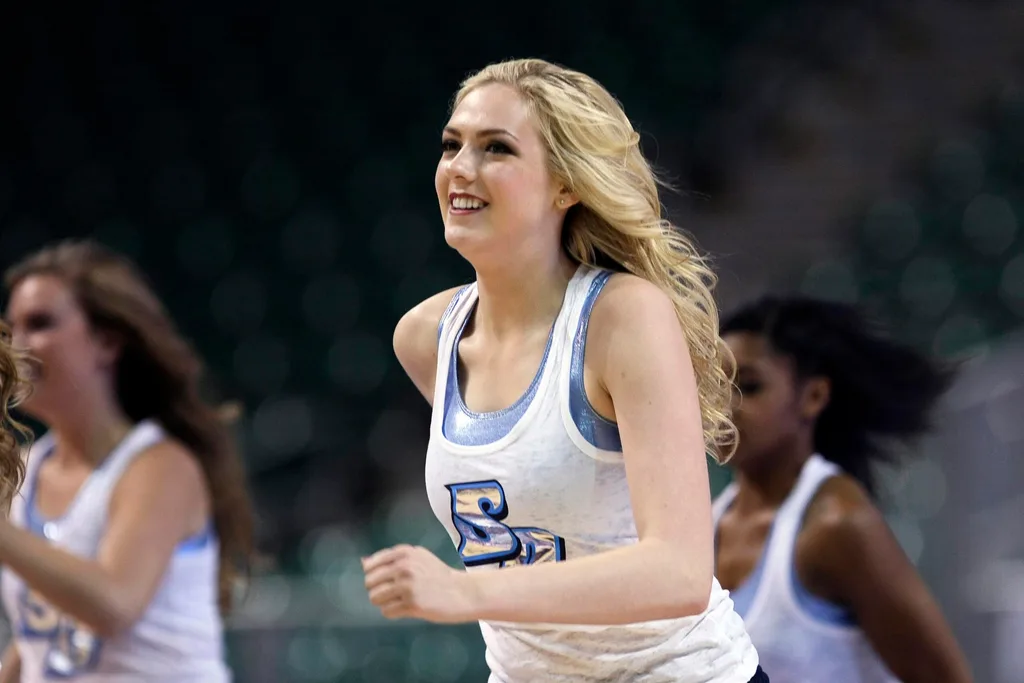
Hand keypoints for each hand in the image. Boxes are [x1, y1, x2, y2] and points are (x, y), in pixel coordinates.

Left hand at [362, 544, 478, 622]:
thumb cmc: (437, 575)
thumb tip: (362, 562)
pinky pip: (387, 611)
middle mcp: (404, 567)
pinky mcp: (412, 604)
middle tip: (393, 593)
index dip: (374, 576)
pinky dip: (392, 612)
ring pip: (375, 598)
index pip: (370, 566)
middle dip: (377, 590)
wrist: (461, 592)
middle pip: (369, 582)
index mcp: (404, 553)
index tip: (386, 580)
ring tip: (398, 601)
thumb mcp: (417, 558)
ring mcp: (408, 586)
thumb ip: (390, 559)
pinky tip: (405, 608)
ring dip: (384, 602)